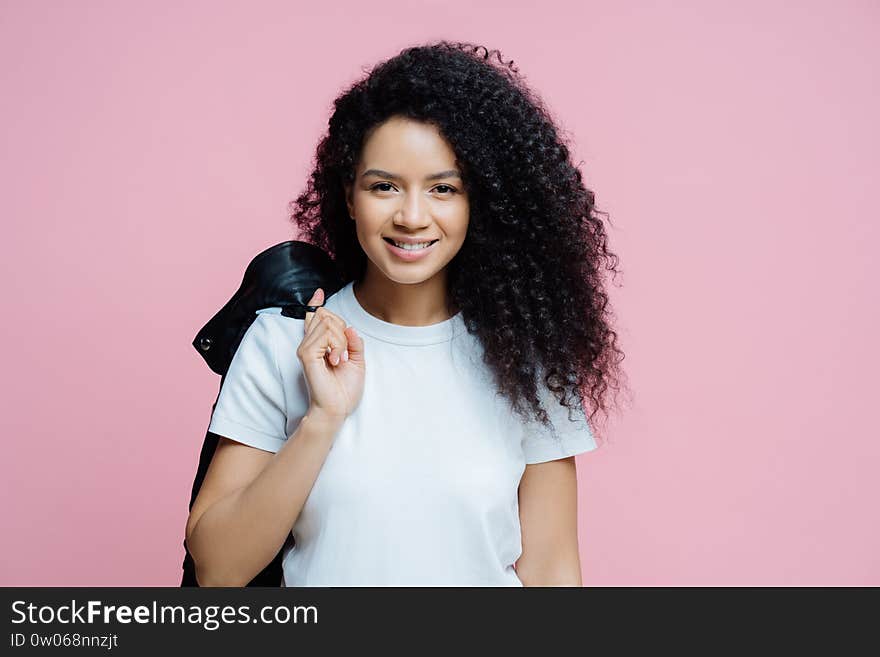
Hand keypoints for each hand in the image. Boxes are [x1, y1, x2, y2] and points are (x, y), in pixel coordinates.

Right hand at [296, 287, 364, 420]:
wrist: (338, 408)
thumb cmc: (345, 389)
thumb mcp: (357, 360)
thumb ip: (353, 341)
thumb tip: (349, 326)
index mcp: (319, 345)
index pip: (314, 318)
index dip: (316, 304)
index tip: (319, 293)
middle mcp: (309, 344)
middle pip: (327, 315)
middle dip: (342, 330)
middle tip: (345, 353)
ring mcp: (306, 348)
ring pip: (328, 323)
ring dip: (341, 341)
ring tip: (340, 359)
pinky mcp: (306, 354)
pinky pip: (325, 334)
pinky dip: (337, 345)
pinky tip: (336, 360)